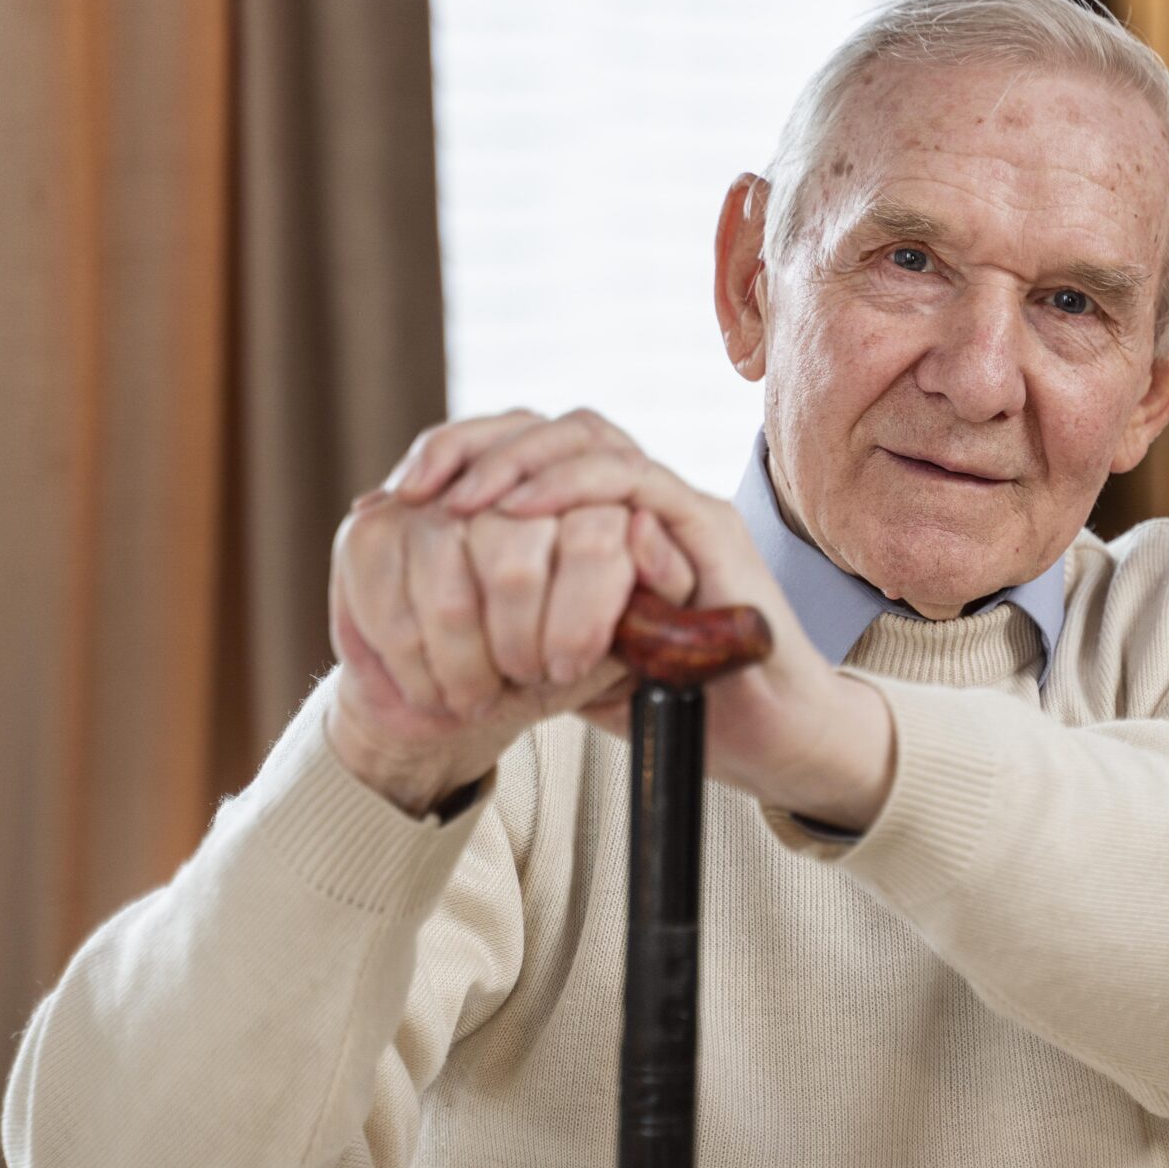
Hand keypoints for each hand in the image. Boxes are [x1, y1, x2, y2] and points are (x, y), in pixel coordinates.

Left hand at [398, 410, 897, 830]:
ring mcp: (679, 508)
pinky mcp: (709, 528)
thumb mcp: (571, 652)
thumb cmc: (676, 700)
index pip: (535, 450)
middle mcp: (646, 500)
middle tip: (420, 487)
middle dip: (478, 446)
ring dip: (518, 461)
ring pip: (594, 440)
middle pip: (558, 430)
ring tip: (464, 498)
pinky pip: (636, 482)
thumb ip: (521, 613)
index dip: (465, 455)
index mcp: (611, 519)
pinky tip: (523, 511)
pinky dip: (574, 486)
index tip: (404, 492)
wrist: (764, 738)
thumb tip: (430, 588)